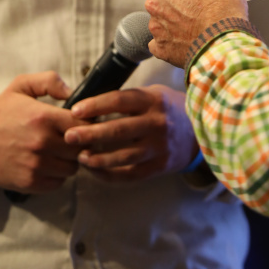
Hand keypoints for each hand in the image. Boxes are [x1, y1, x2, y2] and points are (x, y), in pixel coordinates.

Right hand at [0, 72, 84, 193]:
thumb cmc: (0, 111)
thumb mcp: (21, 85)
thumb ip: (49, 81)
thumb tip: (72, 92)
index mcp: (43, 118)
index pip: (83, 125)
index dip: (87, 123)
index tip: (81, 122)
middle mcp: (41, 143)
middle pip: (81, 148)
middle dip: (81, 142)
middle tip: (73, 137)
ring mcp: (36, 166)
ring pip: (72, 167)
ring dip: (70, 159)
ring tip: (60, 150)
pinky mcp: (29, 183)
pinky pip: (58, 183)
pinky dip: (58, 174)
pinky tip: (49, 163)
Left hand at [64, 85, 198, 180]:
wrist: (200, 131)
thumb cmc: (167, 109)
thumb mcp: (153, 94)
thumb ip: (128, 99)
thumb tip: (90, 104)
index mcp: (153, 100)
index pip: (120, 101)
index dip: (96, 105)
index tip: (75, 110)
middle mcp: (157, 123)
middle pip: (119, 130)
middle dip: (90, 134)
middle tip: (69, 136)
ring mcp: (159, 148)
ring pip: (123, 156)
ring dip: (98, 158)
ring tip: (80, 157)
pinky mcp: (159, 167)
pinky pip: (130, 174)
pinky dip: (110, 174)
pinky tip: (95, 171)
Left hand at [145, 0, 247, 67]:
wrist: (224, 44)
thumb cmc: (225, 11)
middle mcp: (156, 2)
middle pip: (166, 0)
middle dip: (180, 5)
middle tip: (198, 13)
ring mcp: (156, 26)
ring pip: (163, 23)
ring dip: (176, 25)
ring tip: (196, 31)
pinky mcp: (160, 47)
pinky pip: (162, 44)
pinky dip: (172, 45)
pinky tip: (187, 45)